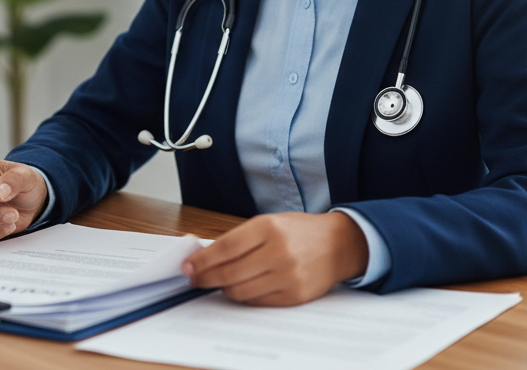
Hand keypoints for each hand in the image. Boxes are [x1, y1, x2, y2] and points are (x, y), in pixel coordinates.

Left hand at [181, 212, 368, 305]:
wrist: (338, 245)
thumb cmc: (298, 232)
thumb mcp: (268, 223)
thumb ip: (237, 239)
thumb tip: (202, 256)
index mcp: (269, 228)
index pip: (225, 248)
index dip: (202, 260)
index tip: (188, 267)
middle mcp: (279, 252)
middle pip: (229, 273)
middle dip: (206, 278)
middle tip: (195, 279)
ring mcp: (288, 276)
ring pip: (241, 291)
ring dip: (224, 288)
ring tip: (219, 282)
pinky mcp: (295, 296)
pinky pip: (257, 302)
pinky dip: (244, 296)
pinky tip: (240, 288)